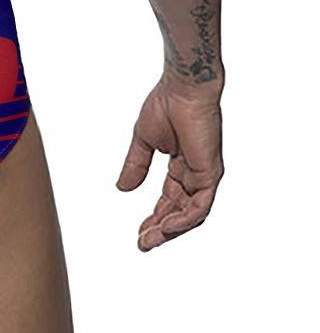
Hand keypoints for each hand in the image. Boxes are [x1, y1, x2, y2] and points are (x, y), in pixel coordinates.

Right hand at [116, 74, 223, 250]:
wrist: (181, 89)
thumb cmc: (165, 105)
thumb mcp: (143, 141)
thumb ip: (135, 165)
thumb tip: (122, 189)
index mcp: (181, 166)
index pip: (170, 200)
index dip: (155, 218)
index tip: (139, 233)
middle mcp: (195, 174)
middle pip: (180, 212)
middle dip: (161, 230)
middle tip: (143, 243)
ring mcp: (204, 175)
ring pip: (191, 214)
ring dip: (170, 230)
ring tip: (149, 240)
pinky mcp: (210, 174)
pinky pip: (199, 207)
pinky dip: (183, 220)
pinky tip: (165, 227)